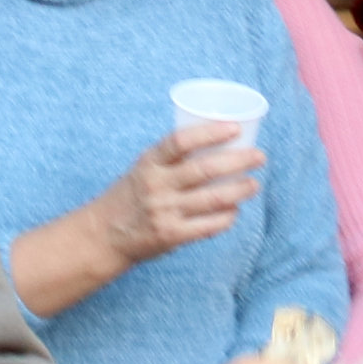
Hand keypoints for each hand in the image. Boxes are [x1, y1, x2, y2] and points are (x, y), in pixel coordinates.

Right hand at [96, 120, 261, 260]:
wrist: (103, 234)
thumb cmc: (132, 195)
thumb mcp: (143, 168)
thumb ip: (172, 159)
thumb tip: (219, 146)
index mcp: (149, 162)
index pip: (180, 141)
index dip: (209, 132)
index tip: (234, 128)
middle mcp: (156, 185)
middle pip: (204, 169)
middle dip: (238, 161)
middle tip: (259, 156)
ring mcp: (164, 211)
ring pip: (212, 199)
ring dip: (239, 190)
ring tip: (253, 184)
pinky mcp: (171, 235)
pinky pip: (208, 226)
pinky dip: (226, 218)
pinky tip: (235, 211)